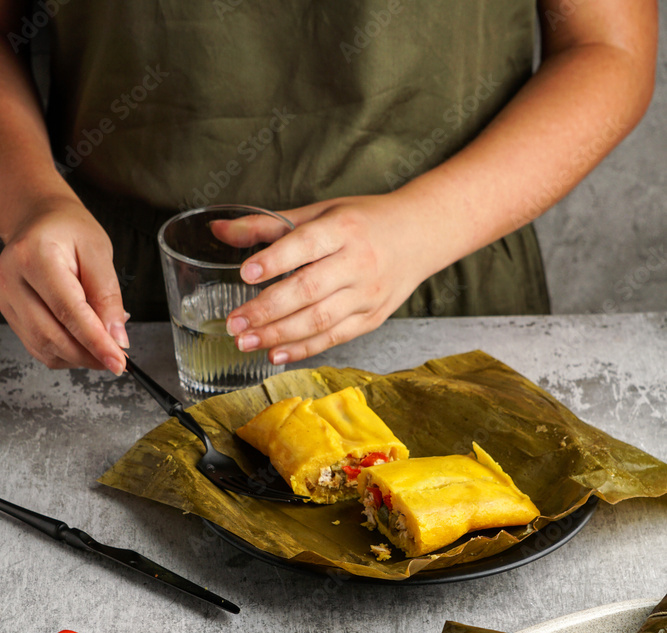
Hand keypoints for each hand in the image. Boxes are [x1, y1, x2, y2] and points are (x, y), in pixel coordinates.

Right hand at [0, 194, 128, 372]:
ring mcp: (5, 298)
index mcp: (34, 256)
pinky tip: (83, 345)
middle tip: (117, 359)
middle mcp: (11, 279)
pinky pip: (37, 346)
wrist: (40, 221)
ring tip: (104, 350)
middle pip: (52, 335)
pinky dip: (64, 353)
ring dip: (78, 357)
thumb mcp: (99, 252)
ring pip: (44, 346)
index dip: (96, 342)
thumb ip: (108, 295)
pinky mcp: (8, 312)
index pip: (68, 311)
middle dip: (89, 354)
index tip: (118, 362)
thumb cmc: (69, 231)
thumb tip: (116, 337)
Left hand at [214, 193, 428, 363]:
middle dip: (268, 309)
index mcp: (344, 229)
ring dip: (279, 334)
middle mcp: (358, 263)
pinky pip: (334, 337)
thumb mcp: (320, 212)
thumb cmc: (364, 222)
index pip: (306, 245)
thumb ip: (269, 224)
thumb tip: (218, 230)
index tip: (245, 273)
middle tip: (235, 323)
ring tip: (245, 341)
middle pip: (309, 290)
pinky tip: (275, 353)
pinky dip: (303, 349)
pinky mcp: (371, 318)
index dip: (275, 260)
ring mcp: (367, 294)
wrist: (420, 235)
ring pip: (320, 320)